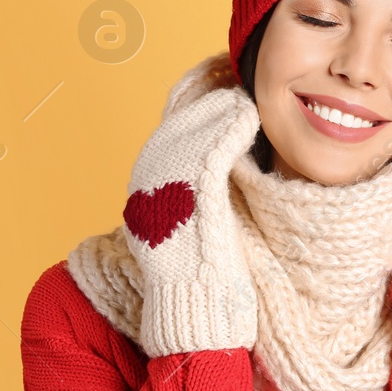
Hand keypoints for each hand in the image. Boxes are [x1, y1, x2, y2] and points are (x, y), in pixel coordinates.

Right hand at [121, 54, 260, 356]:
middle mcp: (146, 189)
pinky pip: (207, 154)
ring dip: (219, 104)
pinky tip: (246, 114)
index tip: (217, 74)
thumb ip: (202, 189)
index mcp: (145, 190)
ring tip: (243, 85)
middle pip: (175, 121)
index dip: (193, 96)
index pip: (167, 126)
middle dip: (204, 89)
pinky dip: (226, 129)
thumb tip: (227, 154)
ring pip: (191, 131)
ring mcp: (165, 198)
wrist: (198, 325)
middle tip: (230, 65)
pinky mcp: (190, 208)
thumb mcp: (198, 225)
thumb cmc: (209, 282)